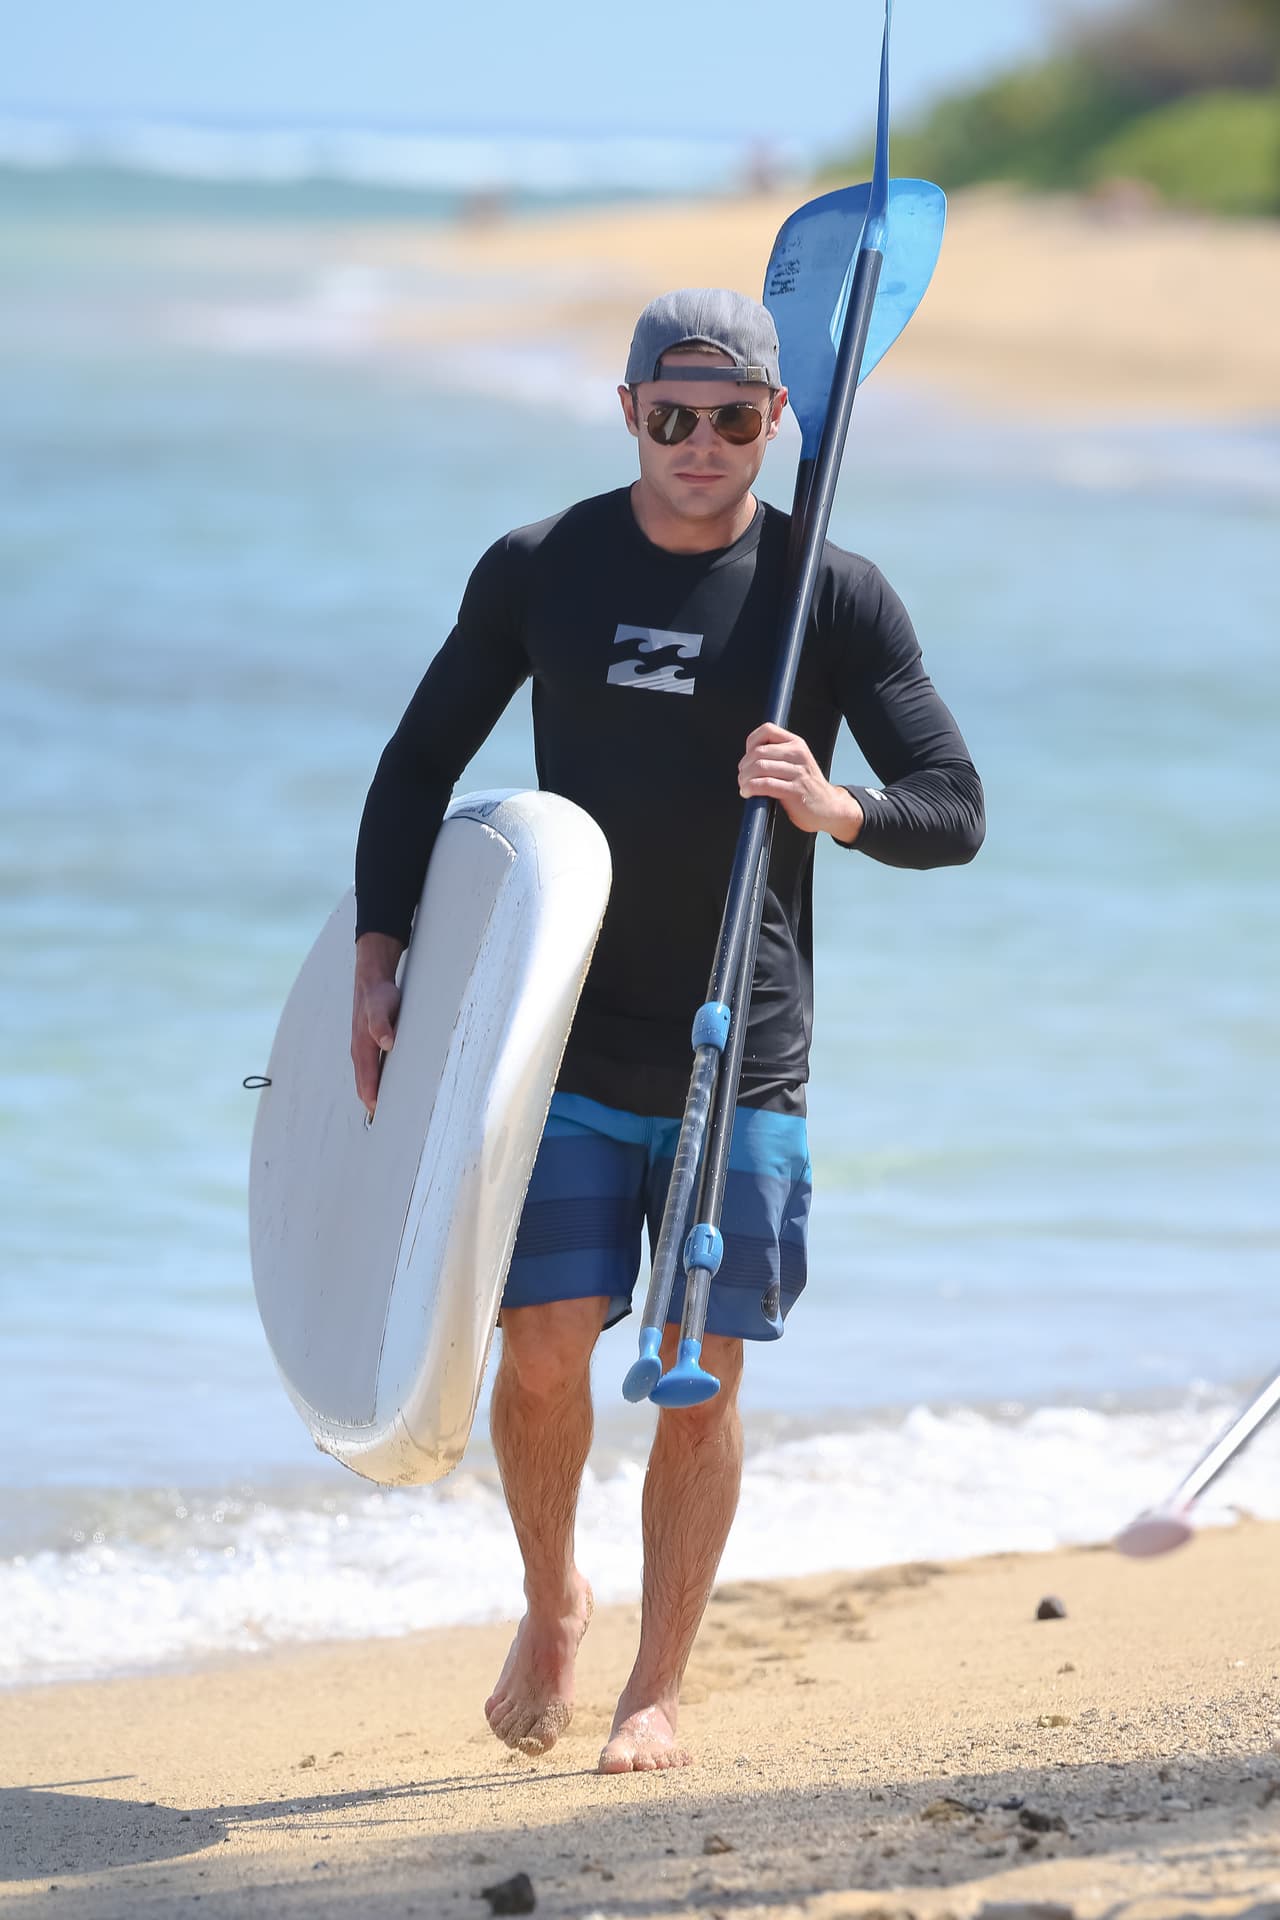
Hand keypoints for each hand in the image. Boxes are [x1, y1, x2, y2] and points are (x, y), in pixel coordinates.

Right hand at [351, 932, 403, 1115]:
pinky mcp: (369, 1044)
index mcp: (363, 1046)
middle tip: (384, 1125)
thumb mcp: (382, 1007)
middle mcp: (360, 1051)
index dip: (373, 1098)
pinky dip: (375, 1081)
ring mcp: (362, 1049)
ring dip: (372, 1094)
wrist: (371, 979)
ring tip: (382, 1114)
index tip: (379, 1117)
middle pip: (364, 1083)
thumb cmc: (379, 994)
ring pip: (366, 1077)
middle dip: (372, 1103)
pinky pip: (371, 1068)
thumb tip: (387, 1043)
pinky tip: (383, 1088)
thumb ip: (382, 1024)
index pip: (367, 1079)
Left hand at [738, 723, 864, 842]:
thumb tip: (748, 756)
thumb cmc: (807, 786)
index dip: (751, 743)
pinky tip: (748, 793)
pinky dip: (751, 788)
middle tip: (743, 777)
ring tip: (744, 786)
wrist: (829, 807)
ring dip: (745, 778)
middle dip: (744, 766)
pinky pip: (765, 785)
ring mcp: (798, 773)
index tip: (748, 758)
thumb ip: (777, 754)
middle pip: (758, 751)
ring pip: (760, 767)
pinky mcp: (795, 791)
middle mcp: (798, 754)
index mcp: (796, 744)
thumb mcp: (796, 762)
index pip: (767, 730)